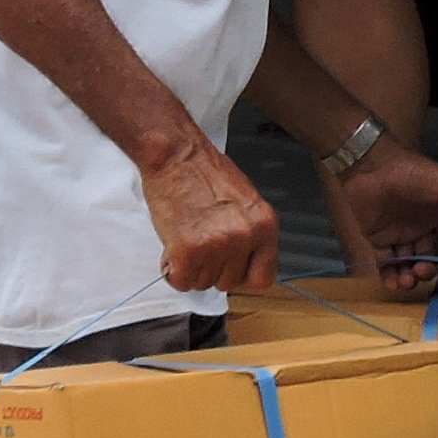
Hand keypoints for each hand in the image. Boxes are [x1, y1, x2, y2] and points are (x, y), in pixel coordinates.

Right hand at [141, 133, 280, 293]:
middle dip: (212, 268)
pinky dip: (173, 270)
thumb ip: (249, 232)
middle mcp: (245, 237)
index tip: (231, 269)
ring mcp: (217, 245)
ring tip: (186, 237)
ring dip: (191, 268)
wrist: (176, 154)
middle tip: (200, 242)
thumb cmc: (204, 170)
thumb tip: (245, 260)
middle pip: (228, 282)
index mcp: (264, 224)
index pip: (263, 277)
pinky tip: (174, 247)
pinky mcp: (189, 250)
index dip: (243, 276)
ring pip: (203, 283)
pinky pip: (181, 281)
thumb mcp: (245, 201)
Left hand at [335, 139, 437, 288]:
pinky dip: (389, 277)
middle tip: (422, 269)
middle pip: (429, 260)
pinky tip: (393, 284)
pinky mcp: (378, 240)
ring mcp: (399, 237)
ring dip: (410, 278)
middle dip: (428, 270)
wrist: (372, 166)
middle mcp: (421, 230)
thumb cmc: (412, 172)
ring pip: (408, 265)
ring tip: (407, 280)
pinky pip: (386, 264)